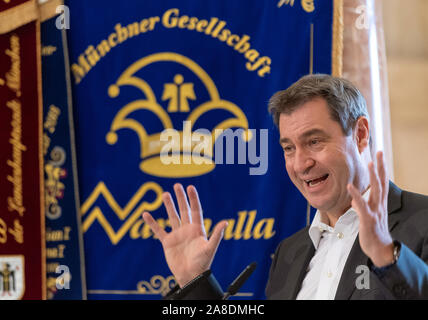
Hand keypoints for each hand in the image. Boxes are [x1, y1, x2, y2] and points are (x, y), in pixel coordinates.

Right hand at [142, 183, 227, 286]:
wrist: (191, 276)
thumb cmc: (202, 263)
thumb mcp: (210, 248)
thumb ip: (217, 235)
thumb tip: (226, 222)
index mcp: (198, 229)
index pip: (196, 210)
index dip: (193, 199)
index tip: (190, 187)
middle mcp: (187, 229)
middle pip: (183, 210)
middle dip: (181, 198)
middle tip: (177, 185)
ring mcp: (177, 235)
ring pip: (172, 216)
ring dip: (168, 205)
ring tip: (164, 194)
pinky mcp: (167, 242)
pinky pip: (158, 230)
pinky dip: (152, 223)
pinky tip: (145, 214)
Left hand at [347, 151, 393, 266]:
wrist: (380, 249)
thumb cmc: (373, 232)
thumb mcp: (367, 216)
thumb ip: (362, 206)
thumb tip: (355, 199)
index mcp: (379, 203)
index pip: (382, 183)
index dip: (381, 169)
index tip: (380, 156)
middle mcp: (379, 205)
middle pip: (381, 182)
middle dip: (380, 167)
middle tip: (379, 153)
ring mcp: (374, 211)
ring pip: (375, 191)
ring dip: (373, 177)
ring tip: (370, 163)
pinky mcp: (367, 219)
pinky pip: (361, 206)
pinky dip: (356, 196)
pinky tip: (350, 186)